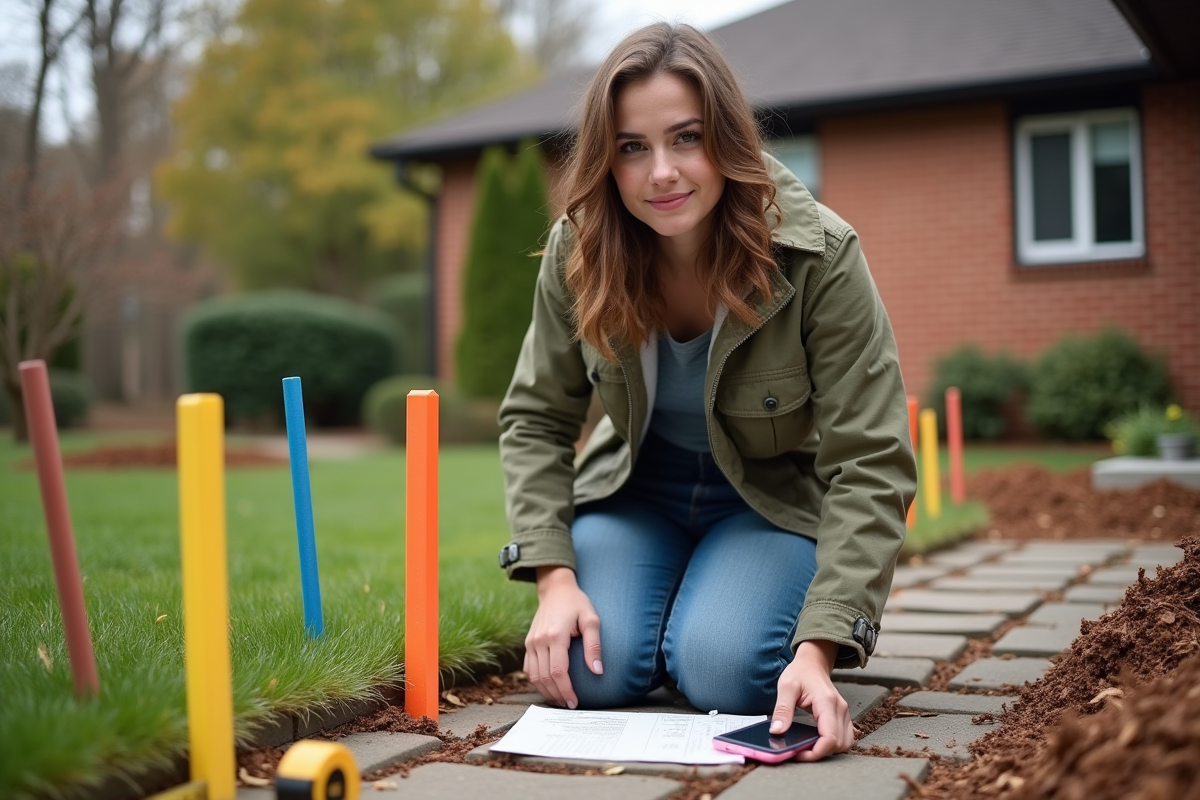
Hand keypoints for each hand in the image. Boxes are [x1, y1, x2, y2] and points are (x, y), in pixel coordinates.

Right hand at [524, 566, 602, 708]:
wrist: (555, 589)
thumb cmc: (576, 603)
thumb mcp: (591, 619)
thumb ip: (594, 645)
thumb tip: (597, 671)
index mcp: (555, 636)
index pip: (558, 672)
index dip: (566, 690)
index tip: (575, 702)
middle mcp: (539, 641)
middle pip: (545, 677)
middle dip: (557, 695)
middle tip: (569, 705)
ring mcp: (531, 642)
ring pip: (534, 676)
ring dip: (546, 691)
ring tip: (560, 699)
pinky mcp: (528, 643)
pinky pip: (528, 668)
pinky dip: (537, 681)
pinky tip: (548, 687)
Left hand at [770, 640, 852, 761]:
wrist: (812, 663)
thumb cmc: (800, 672)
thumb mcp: (786, 687)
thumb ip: (782, 710)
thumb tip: (777, 731)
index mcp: (826, 701)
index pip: (829, 737)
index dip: (815, 752)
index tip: (799, 754)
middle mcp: (840, 708)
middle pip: (838, 744)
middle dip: (819, 753)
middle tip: (799, 752)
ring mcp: (844, 712)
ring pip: (844, 743)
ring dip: (828, 750)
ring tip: (808, 747)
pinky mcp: (843, 716)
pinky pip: (844, 737)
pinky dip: (833, 744)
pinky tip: (817, 742)